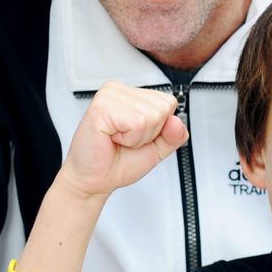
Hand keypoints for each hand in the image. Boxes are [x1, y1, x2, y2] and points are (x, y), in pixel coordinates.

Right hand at [60, 81, 188, 198]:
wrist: (94, 180)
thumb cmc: (117, 163)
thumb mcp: (156, 149)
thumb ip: (173, 136)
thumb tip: (177, 122)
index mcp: (132, 95)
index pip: (168, 102)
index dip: (159, 128)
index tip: (137, 136)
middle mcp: (120, 91)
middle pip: (162, 108)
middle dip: (148, 133)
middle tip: (126, 140)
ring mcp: (109, 96)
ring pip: (150, 115)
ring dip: (137, 138)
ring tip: (118, 139)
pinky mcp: (101, 107)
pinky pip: (136, 122)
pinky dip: (128, 138)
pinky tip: (112, 137)